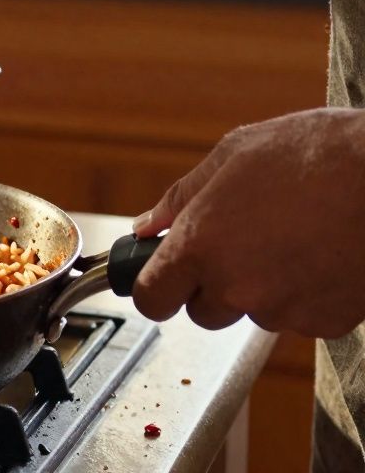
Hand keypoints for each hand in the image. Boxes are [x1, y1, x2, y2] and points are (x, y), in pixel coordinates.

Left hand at [132, 108, 364, 336]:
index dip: (156, 287)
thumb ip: (181, 197)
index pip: (152, 299)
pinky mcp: (327, 322)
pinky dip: (307, 294)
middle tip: (244, 242)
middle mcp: (236, 286)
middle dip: (215, 285)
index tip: (164, 277)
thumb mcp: (234, 154)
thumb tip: (148, 226)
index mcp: (200, 245)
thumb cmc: (318, 153)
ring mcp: (284, 310)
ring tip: (294, 236)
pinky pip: (301, 316)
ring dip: (265, 287)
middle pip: (204, 312)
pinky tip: (322, 253)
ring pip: (256, 311)